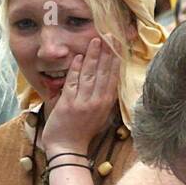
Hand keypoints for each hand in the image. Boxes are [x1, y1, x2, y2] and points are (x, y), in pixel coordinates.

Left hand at [41, 38, 121, 157]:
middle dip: (107, 52)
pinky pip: (73, 83)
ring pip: (89, 75)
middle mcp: (97, 102)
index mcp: (106, 104)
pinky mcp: (68, 104)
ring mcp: (82, 103)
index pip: (113, 77)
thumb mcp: (99, 116)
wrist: (67, 149)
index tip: (118, 44)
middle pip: (103, 72)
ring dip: (93, 57)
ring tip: (96, 41)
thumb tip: (109, 81)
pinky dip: (75, 70)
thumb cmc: (82, 133)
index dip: (115, 59)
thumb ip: (104, 98)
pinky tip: (78, 57)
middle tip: (110, 35)